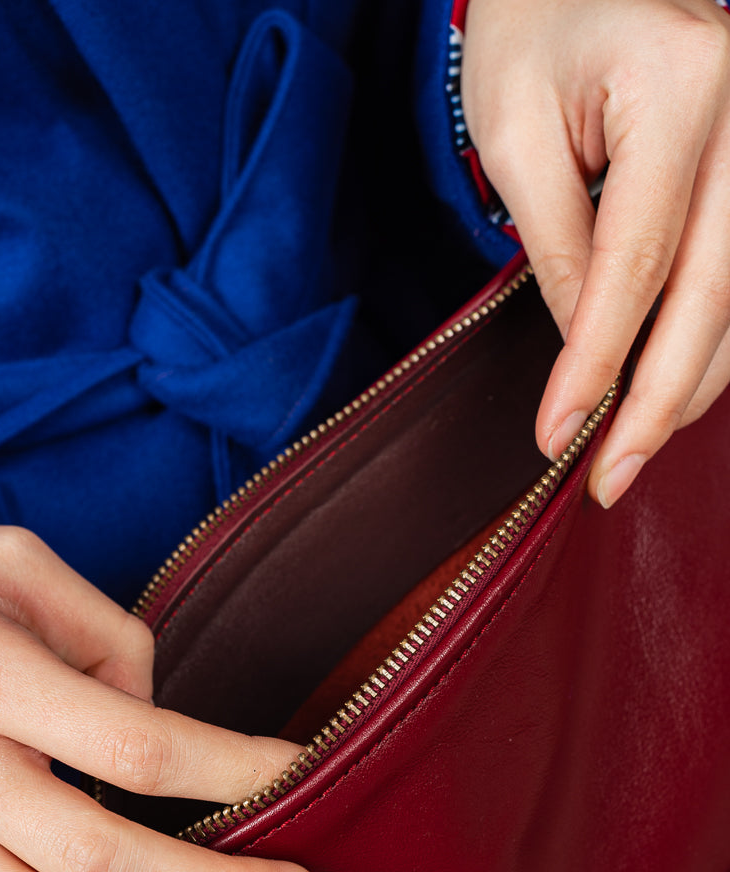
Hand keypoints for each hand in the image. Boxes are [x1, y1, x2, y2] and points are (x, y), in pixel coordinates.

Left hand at [462, 0, 729, 504]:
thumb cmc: (536, 37)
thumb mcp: (515, 133)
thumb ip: (558, 245)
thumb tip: (590, 352)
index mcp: (681, 84)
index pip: (639, 257)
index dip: (600, 359)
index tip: (562, 434)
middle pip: (715, 289)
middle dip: (661, 398)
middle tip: (613, 475)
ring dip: (693, 383)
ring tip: (633, 450)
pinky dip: (710, 342)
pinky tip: (673, 391)